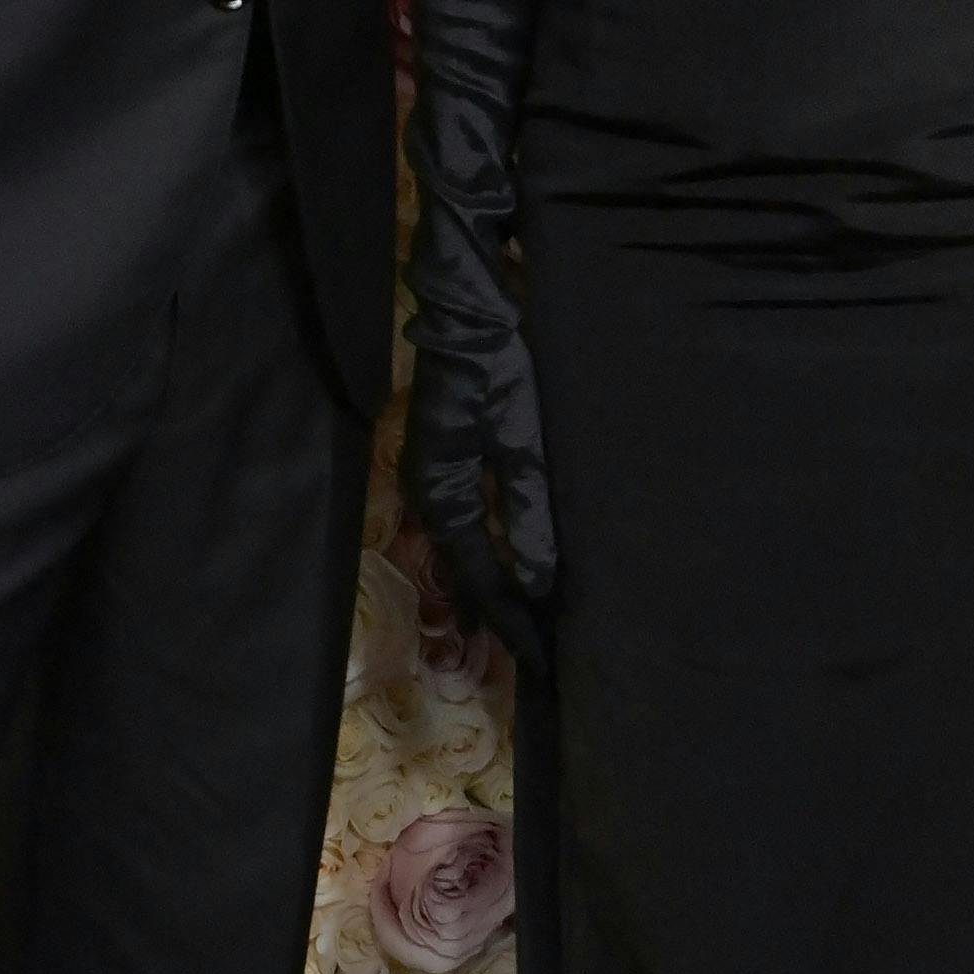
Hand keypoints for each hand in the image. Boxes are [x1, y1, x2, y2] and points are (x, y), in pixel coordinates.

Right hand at [402, 331, 556, 666]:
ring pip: (467, 551)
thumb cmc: (498, 372)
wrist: (471, 314)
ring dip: (498, 586)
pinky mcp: (449, 462)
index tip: (542, 659)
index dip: (512, 619)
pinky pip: (471, 525)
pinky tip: (515, 566)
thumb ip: (529, 511)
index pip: (479, 577)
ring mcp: (435, 479)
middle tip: (542, 653)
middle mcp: (430, 496)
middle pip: (467, 572)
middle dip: (503, 612)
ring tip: (531, 623)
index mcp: (442, 496)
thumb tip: (537, 582)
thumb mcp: (521, 440)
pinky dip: (494, 553)